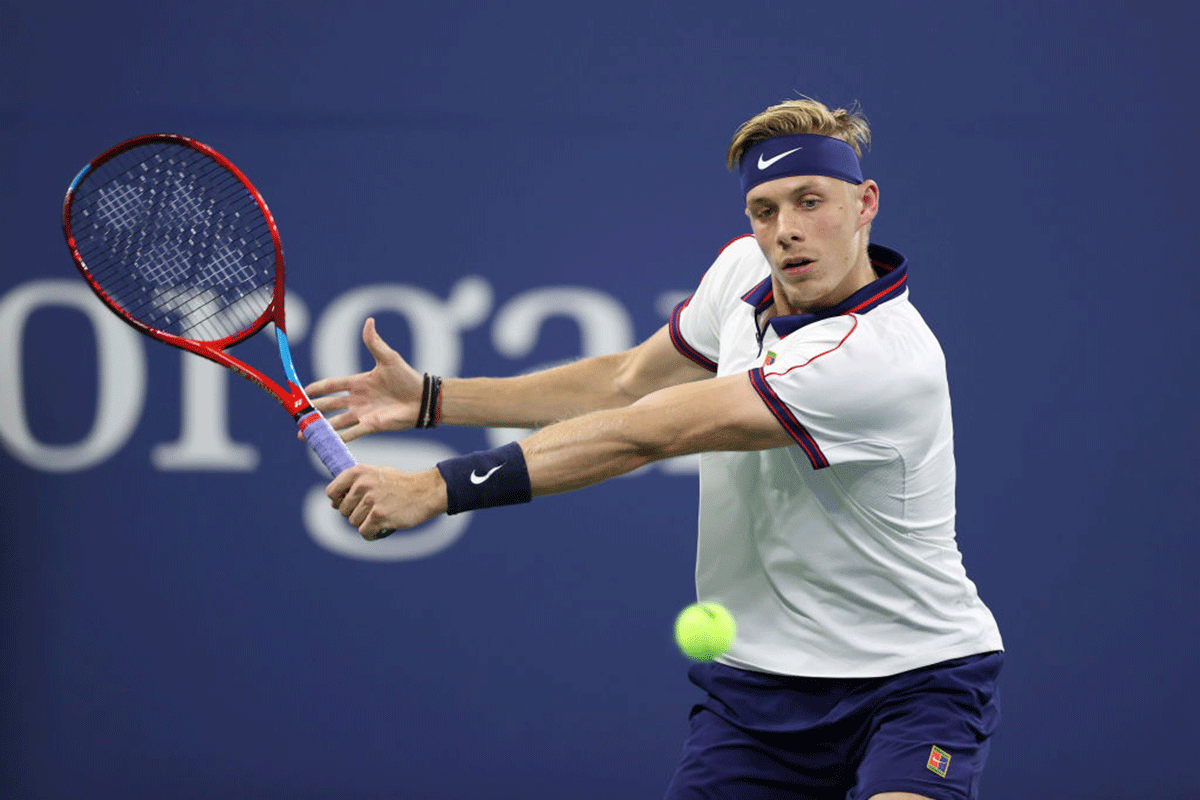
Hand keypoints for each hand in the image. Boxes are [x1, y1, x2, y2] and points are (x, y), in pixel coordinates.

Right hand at [304, 318, 423, 440]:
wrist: (422, 398)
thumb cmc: (406, 378)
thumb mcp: (388, 358)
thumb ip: (374, 343)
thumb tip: (369, 321)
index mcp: (358, 382)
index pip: (332, 385)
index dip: (317, 388)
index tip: (301, 391)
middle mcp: (357, 399)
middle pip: (329, 405)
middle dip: (313, 410)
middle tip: (297, 416)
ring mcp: (363, 413)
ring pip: (336, 422)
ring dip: (321, 427)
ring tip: (304, 435)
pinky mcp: (371, 425)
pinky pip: (351, 433)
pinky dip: (338, 438)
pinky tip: (325, 443)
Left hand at [326, 464, 447, 539]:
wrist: (426, 491)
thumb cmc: (402, 484)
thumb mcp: (377, 474)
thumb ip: (355, 484)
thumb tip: (334, 503)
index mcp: (359, 472)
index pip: (332, 491)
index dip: (338, 501)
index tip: (350, 504)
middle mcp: (363, 485)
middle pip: (343, 510)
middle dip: (355, 514)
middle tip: (372, 510)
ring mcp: (371, 501)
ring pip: (353, 522)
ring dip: (365, 524)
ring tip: (380, 518)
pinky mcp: (379, 516)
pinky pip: (364, 532)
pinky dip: (372, 534)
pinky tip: (381, 529)